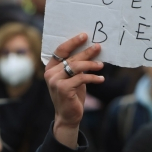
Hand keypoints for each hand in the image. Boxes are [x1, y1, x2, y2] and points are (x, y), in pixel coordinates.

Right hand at [44, 33, 103, 147]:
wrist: (68, 116)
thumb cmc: (73, 94)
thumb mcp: (74, 78)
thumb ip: (77, 66)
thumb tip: (92, 50)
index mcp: (51, 68)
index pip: (60, 50)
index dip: (72, 42)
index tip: (84, 35)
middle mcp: (50, 73)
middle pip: (71, 58)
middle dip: (87, 52)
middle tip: (98, 47)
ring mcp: (55, 81)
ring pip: (76, 66)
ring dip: (91, 64)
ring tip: (101, 65)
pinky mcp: (63, 89)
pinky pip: (81, 78)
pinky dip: (93, 78)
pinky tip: (101, 79)